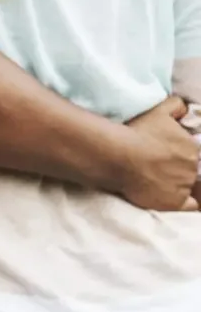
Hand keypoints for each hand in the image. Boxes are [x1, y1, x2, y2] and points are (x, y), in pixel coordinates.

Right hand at [115, 96, 199, 210]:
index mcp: (193, 147)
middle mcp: (193, 167)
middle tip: (157, 168)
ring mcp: (184, 185)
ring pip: (186, 186)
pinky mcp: (174, 202)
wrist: (118, 155)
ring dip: (176, 184)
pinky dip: (184, 203)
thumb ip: (177, 106)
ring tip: (156, 181)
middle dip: (177, 169)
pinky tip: (171, 198)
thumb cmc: (137, 132)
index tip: (164, 156)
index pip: (192, 155)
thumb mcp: (158, 110)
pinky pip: (188, 205)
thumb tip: (186, 109)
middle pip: (189, 171)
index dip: (178, 156)